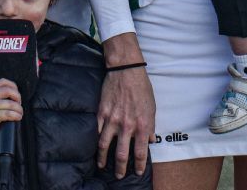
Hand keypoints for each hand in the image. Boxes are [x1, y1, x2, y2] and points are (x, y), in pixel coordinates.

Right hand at [0, 79, 22, 134]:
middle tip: (19, 104)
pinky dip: (16, 115)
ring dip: (19, 109)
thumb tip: (16, 93)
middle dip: (18, 97)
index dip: (14, 87)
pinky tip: (17, 117)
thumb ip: (1, 93)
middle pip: (8, 90)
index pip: (3, 82)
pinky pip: (9, 114)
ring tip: (20, 113)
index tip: (16, 95)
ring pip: (11, 104)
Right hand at [97, 36, 155, 177]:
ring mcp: (113, 120)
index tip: (137, 172)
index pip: (140, 153)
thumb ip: (151, 126)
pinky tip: (94, 148)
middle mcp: (127, 126)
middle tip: (118, 175)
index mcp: (143, 125)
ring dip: (103, 159)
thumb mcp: (152, 108)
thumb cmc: (142, 88)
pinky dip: (95, 142)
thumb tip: (151, 140)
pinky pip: (97, 132)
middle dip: (120, 168)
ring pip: (104, 146)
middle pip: (121, 154)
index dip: (138, 165)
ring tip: (102, 165)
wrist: (126, 71)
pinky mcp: (102, 113)